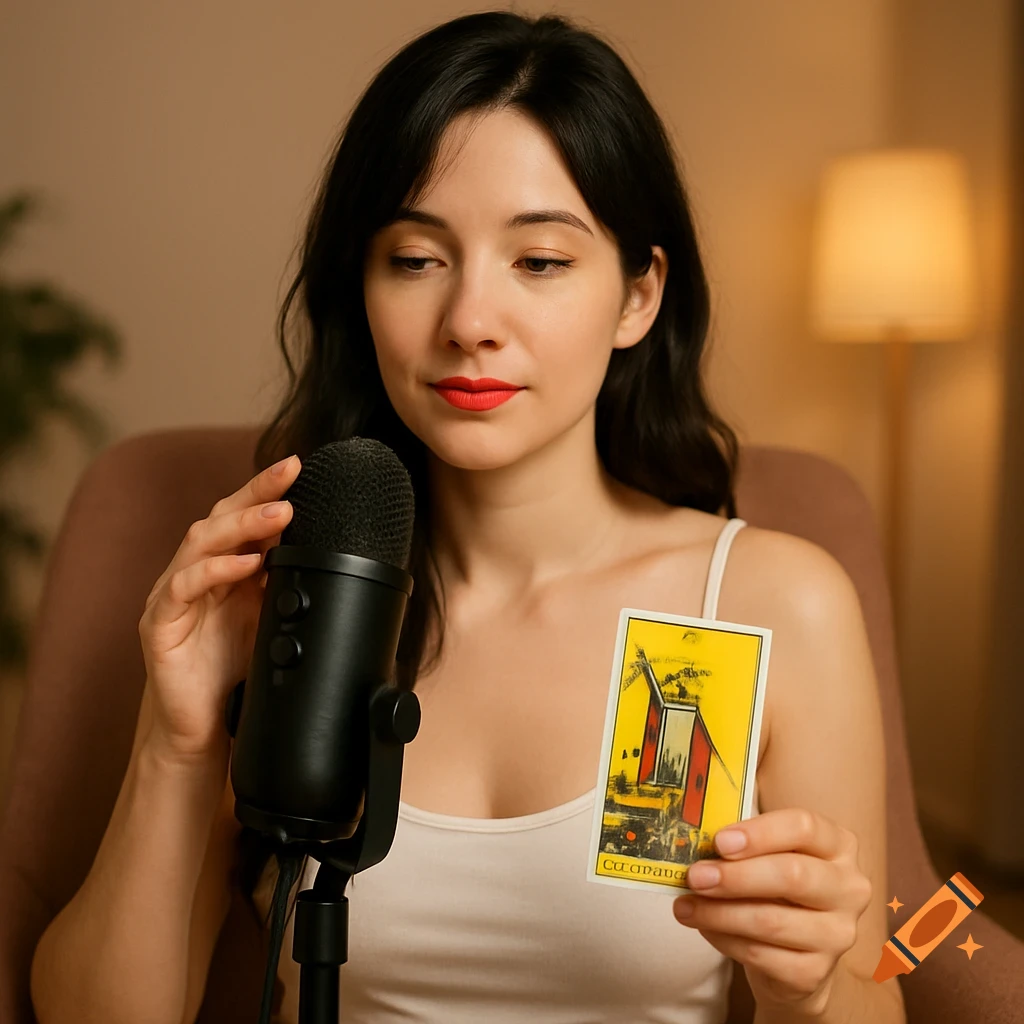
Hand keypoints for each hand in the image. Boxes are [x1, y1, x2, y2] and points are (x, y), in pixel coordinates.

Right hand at [137, 453, 301, 764]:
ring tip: (279, 515)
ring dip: (241, 526)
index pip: (241, 516)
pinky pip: (181, 589)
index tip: (299, 466)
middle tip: (291, 477)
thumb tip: (337, 552)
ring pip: (199, 544)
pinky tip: (244, 566)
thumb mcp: (273, 617)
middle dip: (256, 494)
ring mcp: (173, 596)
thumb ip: (290, 584)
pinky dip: (213, 571)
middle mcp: (195, 573)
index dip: (265, 489)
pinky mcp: (159, 626)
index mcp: (223, 568)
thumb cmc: (239, 669)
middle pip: (219, 518)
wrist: (208, 728)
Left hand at [672, 808, 871, 1015]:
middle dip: (735, 876)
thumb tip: (697, 842)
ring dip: (719, 912)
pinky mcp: (816, 972)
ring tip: (685, 906)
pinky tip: (705, 928)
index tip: (720, 841)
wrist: (795, 951)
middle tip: (695, 876)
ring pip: (770, 921)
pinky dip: (724, 940)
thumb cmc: (776, 888)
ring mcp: (837, 934)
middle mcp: (848, 888)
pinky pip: (760, 954)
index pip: (804, 827)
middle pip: (792, 875)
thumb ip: (743, 843)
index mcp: (838, 845)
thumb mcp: (768, 855)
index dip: (760, 833)